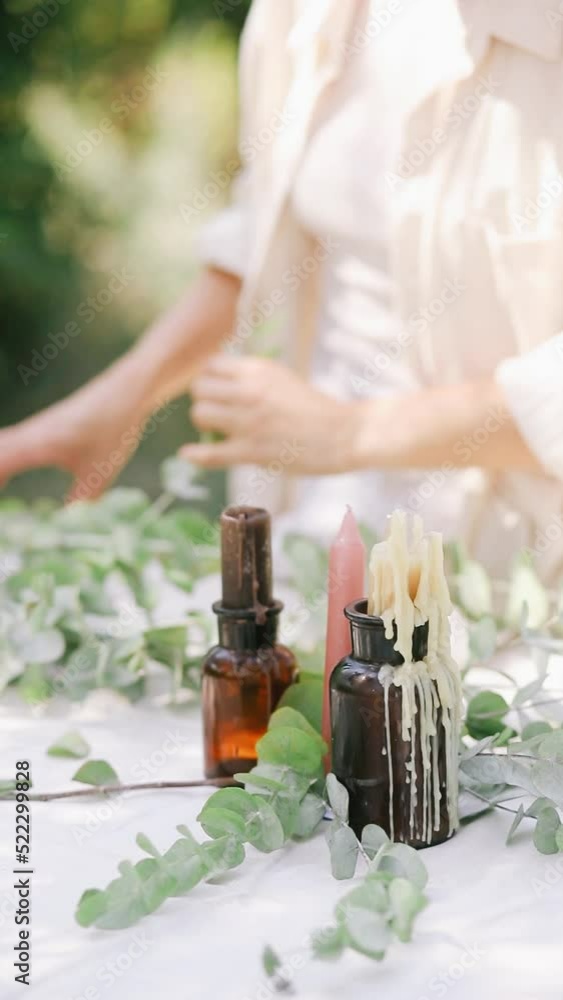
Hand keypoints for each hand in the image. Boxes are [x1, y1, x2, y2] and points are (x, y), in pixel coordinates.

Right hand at [0, 360, 154, 501]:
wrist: (126, 393)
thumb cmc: (112, 429)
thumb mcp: (98, 473)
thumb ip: (80, 500)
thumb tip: (65, 524)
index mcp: (36, 445)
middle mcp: (30, 434)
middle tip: (1, 502)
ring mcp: (36, 428)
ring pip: (3, 444)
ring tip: (2, 487)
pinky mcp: (45, 426)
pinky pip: (13, 442)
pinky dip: (5, 457)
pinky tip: (8, 470)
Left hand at [181, 355, 363, 474]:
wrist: (344, 434)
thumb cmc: (316, 409)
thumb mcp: (283, 378)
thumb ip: (253, 377)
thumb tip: (223, 379)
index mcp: (259, 370)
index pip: (210, 365)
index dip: (208, 379)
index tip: (215, 392)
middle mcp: (250, 391)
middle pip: (199, 389)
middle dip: (203, 400)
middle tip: (215, 413)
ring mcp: (250, 422)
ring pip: (201, 415)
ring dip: (204, 424)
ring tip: (215, 430)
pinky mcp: (253, 451)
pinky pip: (211, 453)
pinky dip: (195, 455)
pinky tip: (188, 454)